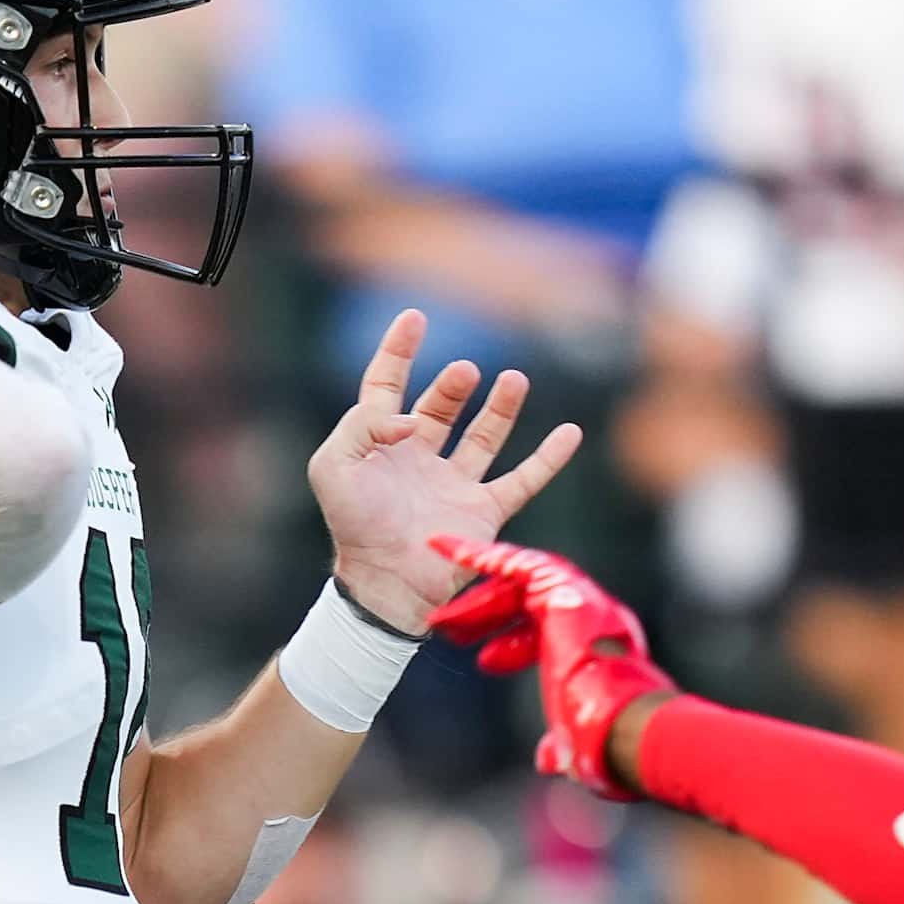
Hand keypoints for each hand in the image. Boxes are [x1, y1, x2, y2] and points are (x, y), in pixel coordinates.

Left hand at [309, 310, 582, 634]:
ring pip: (484, 436)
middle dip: (452, 385)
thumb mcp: (333, 466)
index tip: (415, 318)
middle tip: (465, 371)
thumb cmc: (353, 527)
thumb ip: (363, 426)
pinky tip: (570, 432)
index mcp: (380, 445)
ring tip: (514, 379)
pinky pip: (524, 480)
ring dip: (500, 407)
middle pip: (439, 407)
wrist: (386, 585)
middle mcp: (420, 460)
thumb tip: (412, 417)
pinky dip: (549, 458)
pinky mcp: (484, 512)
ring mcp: (455, 485)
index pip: (387, 385)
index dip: (399, 351)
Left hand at [428, 537, 674, 800]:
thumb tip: (549, 764)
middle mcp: (590, 616)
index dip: (512, 648)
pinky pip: (513, 563)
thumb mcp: (573, 738)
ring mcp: (578, 598)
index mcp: (595, 648)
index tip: (484, 662)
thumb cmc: (601, 734)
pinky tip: (448, 550)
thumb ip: (561, 745)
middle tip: (448, 632)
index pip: (547, 637)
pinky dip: (479, 555)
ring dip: (477, 601)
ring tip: (439, 619)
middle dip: (485, 619)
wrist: (617, 717)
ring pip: (517, 585)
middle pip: (527, 607)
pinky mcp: (561, 588)